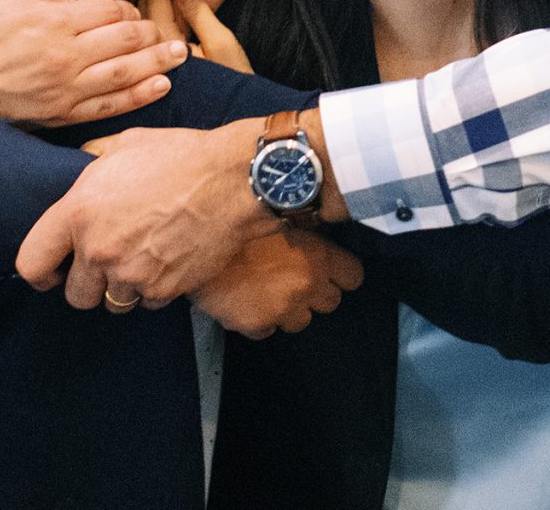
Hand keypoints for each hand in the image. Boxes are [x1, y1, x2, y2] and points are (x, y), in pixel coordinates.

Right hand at [0, 0, 185, 124]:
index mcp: (52, 21)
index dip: (129, 10)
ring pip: (125, 73)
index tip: (134, 13)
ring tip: (180, 55)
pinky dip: (139, 96)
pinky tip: (160, 87)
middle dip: (152, 34)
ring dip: (157, 63)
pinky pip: (109, 106)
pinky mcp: (63, 113)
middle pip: (124, 40)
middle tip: (167, 32)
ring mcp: (67, 87)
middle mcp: (66, 55)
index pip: (109, 12)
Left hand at [17, 122, 274, 310]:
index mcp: (78, 212)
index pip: (31, 264)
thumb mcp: (124, 145)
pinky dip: (155, 289)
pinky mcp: (163, 290)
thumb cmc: (179, 156)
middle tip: (107, 264)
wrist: (232, 180)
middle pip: (75, 296)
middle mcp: (99, 250)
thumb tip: (80, 162)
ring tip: (141, 261)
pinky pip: (148, 302)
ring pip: (113, 303)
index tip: (51, 274)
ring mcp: (132, 274)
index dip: (39, 273)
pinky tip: (167, 261)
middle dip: (88, 284)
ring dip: (122, 288)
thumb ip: (92, 161)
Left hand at [144, 0, 253, 74]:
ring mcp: (154, 65)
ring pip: (141, 29)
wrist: (233, 115)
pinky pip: (148, 40)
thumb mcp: (222, 44)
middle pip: (141, 17)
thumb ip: (200, 14)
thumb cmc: (233, 80)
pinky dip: (150, 23)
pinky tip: (157, 13)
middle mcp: (153, 58)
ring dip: (146, 8)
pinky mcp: (160, 70)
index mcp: (167, 49)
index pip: (155, 8)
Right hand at [191, 227, 363, 338]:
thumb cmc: (238, 226)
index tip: (334, 272)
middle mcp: (307, 284)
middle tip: (295, 279)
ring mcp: (283, 308)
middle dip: (316, 293)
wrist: (197, 242)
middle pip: (331, 302)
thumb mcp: (280, 219)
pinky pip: (267, 330)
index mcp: (318, 255)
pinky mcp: (257, 324)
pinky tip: (247, 300)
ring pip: (301, 321)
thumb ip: (305, 234)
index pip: (353, 276)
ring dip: (289, 309)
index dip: (342, 273)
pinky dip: (259, 320)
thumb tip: (317, 239)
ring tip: (267, 289)